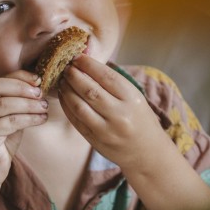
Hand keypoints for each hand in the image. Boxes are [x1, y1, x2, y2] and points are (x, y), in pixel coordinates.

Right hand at [0, 70, 47, 187]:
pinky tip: (41, 119)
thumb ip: (13, 103)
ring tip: (44, 107)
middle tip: (41, 94)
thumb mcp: (4, 119)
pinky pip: (11, 121)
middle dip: (22, 88)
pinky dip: (29, 118)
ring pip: (5, 103)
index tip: (38, 80)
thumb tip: (37, 85)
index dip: (18, 77)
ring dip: (29, 104)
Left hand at [58, 55, 167, 176]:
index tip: (78, 57)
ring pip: (79, 105)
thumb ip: (113, 83)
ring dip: (67, 90)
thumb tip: (87, 63)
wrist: (147, 152)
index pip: (106, 76)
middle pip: (90, 90)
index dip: (88, 65)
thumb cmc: (140, 120)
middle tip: (66, 67)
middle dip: (74, 76)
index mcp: (132, 99)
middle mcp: (119, 115)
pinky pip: (75, 120)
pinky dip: (67, 105)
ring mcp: (106, 130)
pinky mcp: (95, 140)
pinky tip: (64, 96)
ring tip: (63, 81)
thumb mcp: (135, 98)